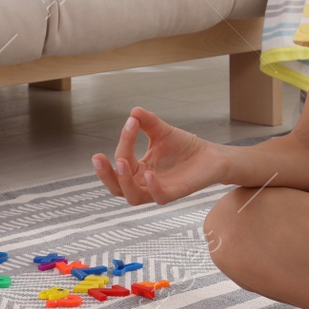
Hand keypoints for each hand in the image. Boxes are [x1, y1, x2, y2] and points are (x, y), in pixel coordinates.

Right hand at [91, 106, 226, 204]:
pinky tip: (149, 174)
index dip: (123, 141)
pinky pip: (158, 197)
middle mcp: (143, 183)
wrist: (210, 155)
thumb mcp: (162, 132)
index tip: (131, 122)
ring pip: (132, 197)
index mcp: (137, 169)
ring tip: (122, 163)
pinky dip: (152, 187)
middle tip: (98, 157)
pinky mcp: (174, 194)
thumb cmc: (184, 146)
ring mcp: (157, 190)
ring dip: (124, 182)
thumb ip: (147, 123)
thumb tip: (133, 111)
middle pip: (116, 187)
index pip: (121, 160)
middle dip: (105, 174)